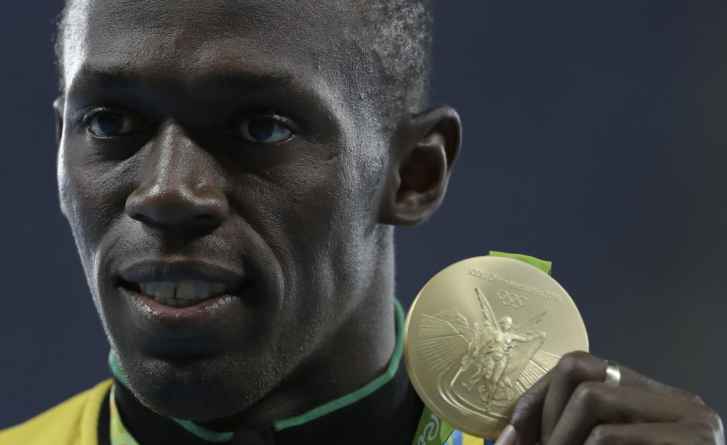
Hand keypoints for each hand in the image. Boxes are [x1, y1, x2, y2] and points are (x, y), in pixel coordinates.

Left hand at [494, 351, 723, 444]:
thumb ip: (571, 437)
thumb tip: (507, 436)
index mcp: (652, 399)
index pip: (579, 365)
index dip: (537, 396)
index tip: (509, 433)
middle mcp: (674, 399)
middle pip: (579, 371)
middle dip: (545, 413)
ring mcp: (689, 419)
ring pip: (591, 397)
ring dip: (560, 437)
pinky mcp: (693, 442)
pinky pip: (610, 436)